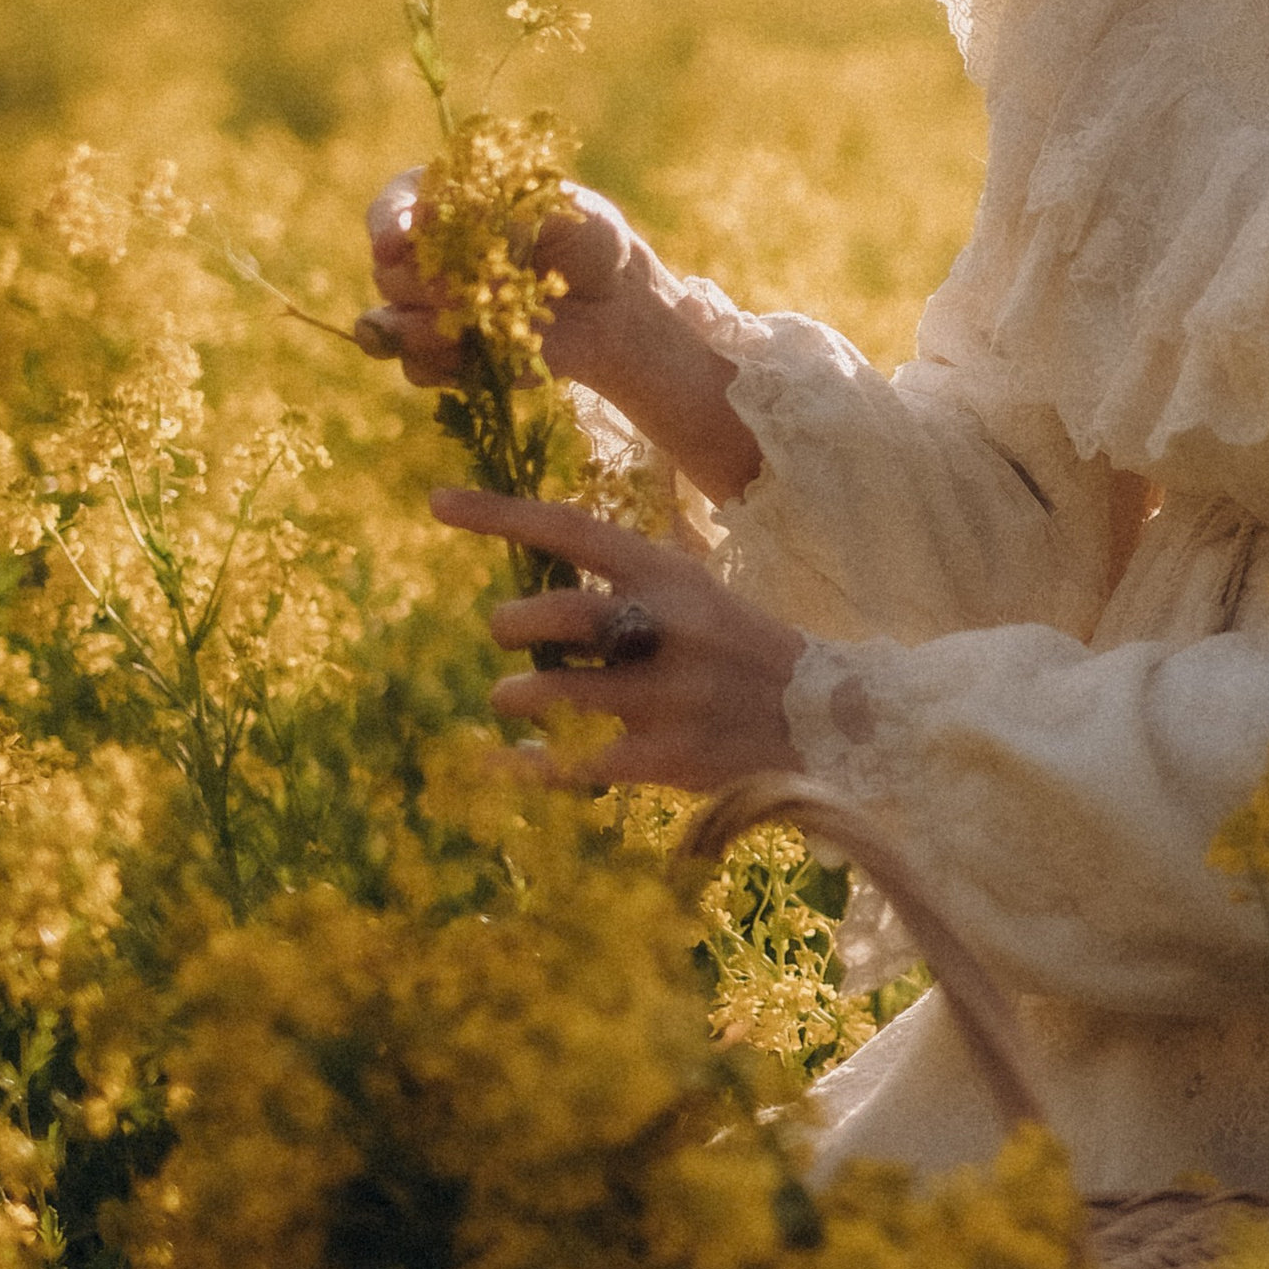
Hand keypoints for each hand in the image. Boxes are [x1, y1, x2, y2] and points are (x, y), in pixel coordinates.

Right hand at [360, 176, 759, 500]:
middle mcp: (427, 257)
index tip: (401, 237)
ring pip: (388, 323)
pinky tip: (473, 356)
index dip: (388, 222)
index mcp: (447, 205)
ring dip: (420, 328)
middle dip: (419, 283)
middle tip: (469, 289)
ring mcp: (431, 310)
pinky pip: (415, 367)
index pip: (394, 206)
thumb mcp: (564, 209)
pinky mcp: (448, 356)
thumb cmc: (590, 241)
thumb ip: (509, 209)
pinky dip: (437, 364)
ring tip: (470, 325)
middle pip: (388, 272)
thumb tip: (452, 217)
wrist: (616, 306)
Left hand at [432, 487, 805, 792]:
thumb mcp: (699, 594)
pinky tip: (510, 763)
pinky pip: (579, 764)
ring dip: (519, 694)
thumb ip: (632, 581)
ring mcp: (670, 697)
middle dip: (515, 623)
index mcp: (673, 577)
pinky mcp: (668, 759)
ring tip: (506, 698)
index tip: (437, 502)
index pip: (575, 532)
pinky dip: (534, 766)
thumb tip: (545, 573)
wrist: (831, 721)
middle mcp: (670, 630)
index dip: (502, 516)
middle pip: (566, 614)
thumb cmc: (745, 652)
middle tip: (501, 631)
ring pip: (563, 691)